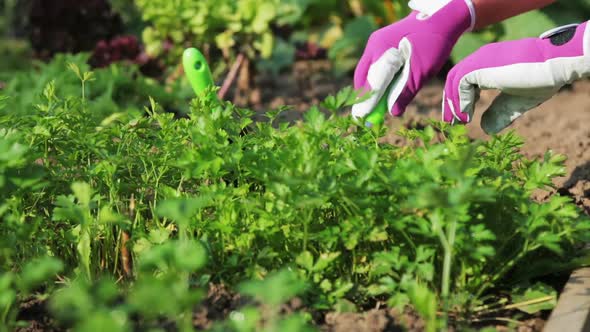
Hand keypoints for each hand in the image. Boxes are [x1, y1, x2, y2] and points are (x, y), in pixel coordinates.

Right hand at [352, 0, 474, 118]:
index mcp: (385, 53)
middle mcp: (374, 46)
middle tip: (368, 115)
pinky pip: (370, 65)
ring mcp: (374, 43)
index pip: (372, 85)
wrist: (438, 19)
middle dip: (364, 97)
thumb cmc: (432, 45)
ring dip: (369, 88)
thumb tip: (393, 112)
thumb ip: (405, 93)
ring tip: (375, 105)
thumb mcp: (422, 73)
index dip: (367, 104)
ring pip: (364, 72)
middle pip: (363, 78)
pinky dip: (373, 79)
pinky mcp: (377, 43)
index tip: (362, 120)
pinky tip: (382, 88)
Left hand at [442, 22, 589, 133]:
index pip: (464, 80)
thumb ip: (499, 112)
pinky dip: (461, 100)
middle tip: (452, 123)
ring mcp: (479, 60)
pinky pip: (460, 83)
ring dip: (454, 103)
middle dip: (451, 102)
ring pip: (454, 81)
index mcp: (488, 63)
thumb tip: (484, 128)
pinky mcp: (480, 66)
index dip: (461, 99)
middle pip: (454, 79)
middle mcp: (481, 58)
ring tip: (459, 122)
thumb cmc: (541, 78)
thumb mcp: (516, 101)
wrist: (555, 64)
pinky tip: (467, 114)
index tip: (462, 118)